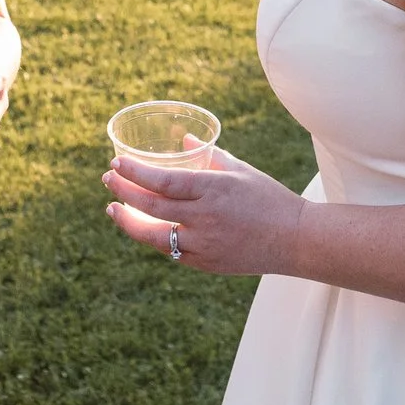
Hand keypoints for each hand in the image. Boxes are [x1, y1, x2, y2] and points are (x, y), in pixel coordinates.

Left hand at [105, 147, 303, 276]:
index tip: (116, 163)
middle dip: (124, 192)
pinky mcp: (207, 264)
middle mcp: (205, 218)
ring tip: (114, 209)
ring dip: (129, 222)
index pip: (163, 180)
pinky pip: (173, 252)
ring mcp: (205, 245)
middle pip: (151, 207)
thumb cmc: (270, 198)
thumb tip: (185, 140)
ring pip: (155, 236)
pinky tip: (145, 227)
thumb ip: (209, 156)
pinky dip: (156, 239)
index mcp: (214, 189)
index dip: (135, 173)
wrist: (296, 240)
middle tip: (108, 180)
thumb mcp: (241, 170)